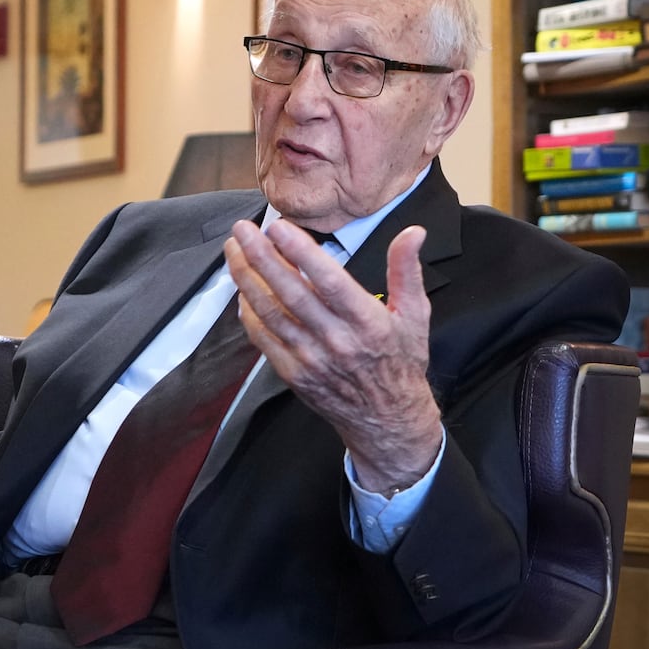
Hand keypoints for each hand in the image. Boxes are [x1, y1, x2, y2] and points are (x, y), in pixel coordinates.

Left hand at [225, 219, 442, 494]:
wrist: (388, 420)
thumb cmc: (401, 362)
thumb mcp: (415, 315)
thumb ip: (407, 270)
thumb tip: (413, 232)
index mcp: (367, 321)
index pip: (329, 281)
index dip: (301, 253)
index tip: (278, 227)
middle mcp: (336, 340)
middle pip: (290, 293)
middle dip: (261, 257)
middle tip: (242, 230)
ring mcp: (311, 359)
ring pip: (270, 313)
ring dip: (247, 279)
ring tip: (233, 250)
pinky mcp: (294, 374)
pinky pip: (264, 339)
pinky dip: (249, 313)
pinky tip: (241, 289)